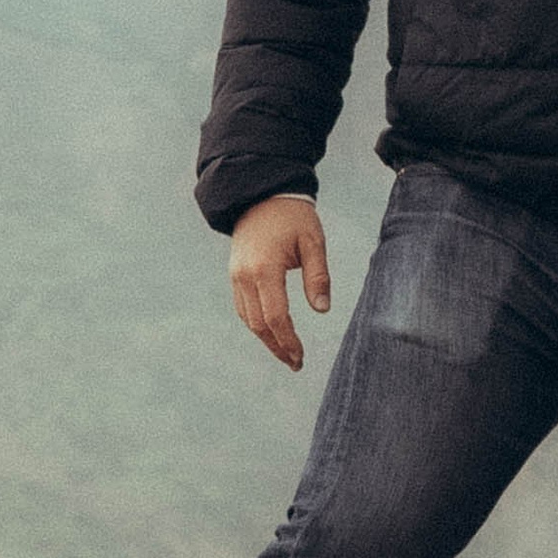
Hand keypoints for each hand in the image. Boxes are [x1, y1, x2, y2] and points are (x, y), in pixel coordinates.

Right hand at [229, 194, 331, 370]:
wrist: (260, 193)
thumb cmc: (293, 216)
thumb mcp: (313, 242)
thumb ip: (318, 276)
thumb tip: (322, 310)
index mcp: (265, 268)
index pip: (276, 317)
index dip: (288, 341)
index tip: (301, 357)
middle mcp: (245, 276)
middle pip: (259, 324)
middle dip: (277, 347)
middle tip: (296, 363)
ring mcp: (236, 276)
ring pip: (248, 319)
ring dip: (266, 339)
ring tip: (287, 354)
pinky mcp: (235, 274)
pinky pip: (243, 307)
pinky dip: (257, 324)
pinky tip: (273, 332)